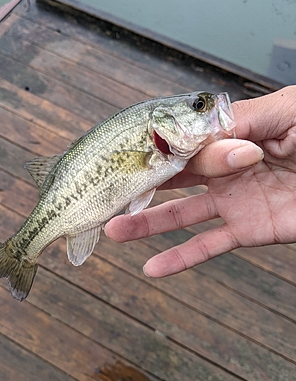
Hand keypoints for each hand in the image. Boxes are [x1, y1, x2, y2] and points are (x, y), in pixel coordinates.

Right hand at [105, 86, 295, 276]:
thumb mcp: (288, 110)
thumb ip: (242, 121)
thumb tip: (205, 142)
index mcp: (231, 134)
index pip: (183, 142)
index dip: (154, 149)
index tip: (122, 158)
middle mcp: (225, 167)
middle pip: (172, 177)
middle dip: (138, 184)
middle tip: (103, 192)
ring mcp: (233, 200)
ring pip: (181, 213)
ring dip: (147, 223)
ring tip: (113, 230)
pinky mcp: (247, 230)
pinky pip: (209, 246)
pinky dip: (181, 259)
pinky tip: (152, 269)